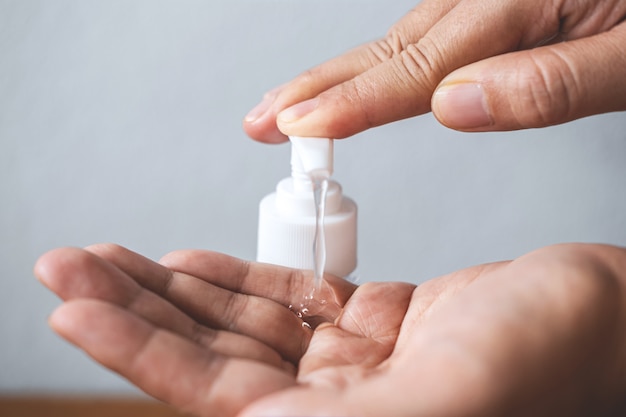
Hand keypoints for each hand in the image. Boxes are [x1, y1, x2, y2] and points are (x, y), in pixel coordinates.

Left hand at [36, 243, 625, 415]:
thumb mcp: (453, 392)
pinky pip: (286, 299)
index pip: (213, 397)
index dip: (137, 351)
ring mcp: (350, 363)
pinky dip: (235, 279)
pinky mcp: (370, 323)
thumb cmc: (552, 353)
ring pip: (238, 324)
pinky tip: (189, 264)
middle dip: (135, 309)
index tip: (75, 307)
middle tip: (71, 266)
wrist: (600, 312)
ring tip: (111, 257)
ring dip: (173, 288)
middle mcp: (337, 406)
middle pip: (209, 357)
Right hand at [243, 0, 625, 140]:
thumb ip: (554, 84)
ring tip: (291, 106)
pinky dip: (381, 64)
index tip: (296, 126)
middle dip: (316, 88)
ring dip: (339, 78)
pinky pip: (426, 34)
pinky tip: (358, 81)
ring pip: (400, 41)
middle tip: (261, 120)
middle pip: (389, 49)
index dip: (353, 100)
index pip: (420, 65)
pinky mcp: (493, 4)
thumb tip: (456, 107)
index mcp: (526, 0)